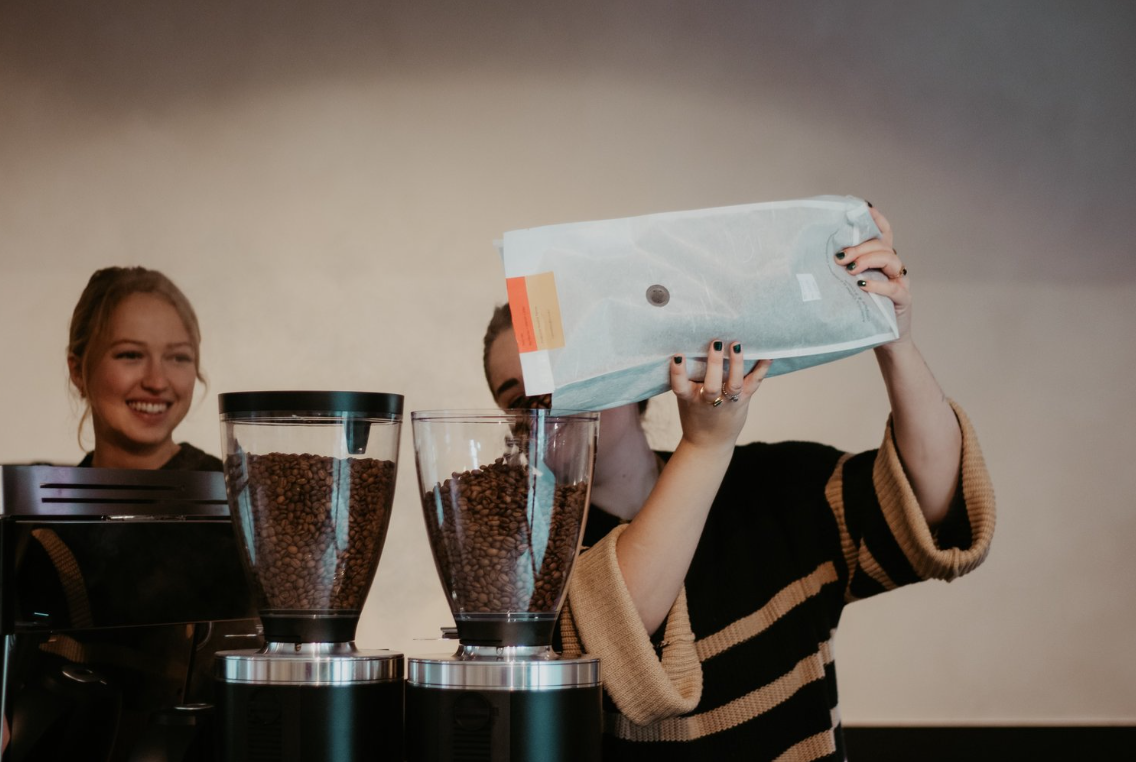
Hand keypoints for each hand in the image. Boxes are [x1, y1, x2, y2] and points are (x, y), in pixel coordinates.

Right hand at [670, 339, 771, 450]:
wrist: (709, 443)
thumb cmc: (695, 414)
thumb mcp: (685, 398)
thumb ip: (688, 378)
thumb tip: (692, 346)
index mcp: (689, 398)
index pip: (680, 385)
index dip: (678, 372)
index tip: (678, 356)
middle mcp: (708, 401)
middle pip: (712, 385)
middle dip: (714, 365)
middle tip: (716, 344)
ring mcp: (728, 401)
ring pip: (733, 384)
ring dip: (737, 364)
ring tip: (737, 345)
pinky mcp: (743, 399)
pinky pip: (754, 383)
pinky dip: (761, 368)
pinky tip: (767, 355)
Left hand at [838, 207, 911, 344]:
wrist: (881, 338)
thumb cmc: (861, 309)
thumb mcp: (849, 286)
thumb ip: (843, 270)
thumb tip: (814, 258)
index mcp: (881, 260)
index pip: (884, 232)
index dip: (876, 219)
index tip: (864, 207)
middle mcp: (893, 267)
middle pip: (882, 245)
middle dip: (860, 247)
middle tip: (839, 257)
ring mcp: (900, 282)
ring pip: (890, 260)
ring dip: (868, 260)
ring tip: (849, 269)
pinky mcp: (903, 299)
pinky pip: (893, 287)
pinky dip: (877, 285)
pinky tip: (862, 285)